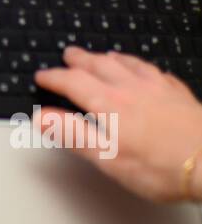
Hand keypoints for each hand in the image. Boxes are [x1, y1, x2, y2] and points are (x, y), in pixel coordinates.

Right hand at [34, 48, 201, 201]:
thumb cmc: (162, 168)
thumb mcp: (108, 158)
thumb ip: (73, 135)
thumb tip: (44, 118)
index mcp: (110, 104)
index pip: (74, 82)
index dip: (55, 78)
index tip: (43, 76)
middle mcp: (132, 89)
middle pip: (99, 66)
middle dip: (79, 60)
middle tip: (68, 55)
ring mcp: (158, 88)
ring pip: (128, 64)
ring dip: (109, 58)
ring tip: (101, 56)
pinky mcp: (178, 94)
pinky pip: (155, 71)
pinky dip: (141, 66)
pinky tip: (145, 70)